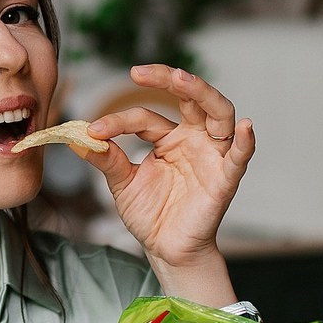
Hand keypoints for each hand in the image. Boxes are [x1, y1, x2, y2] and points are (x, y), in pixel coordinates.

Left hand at [74, 65, 253, 302]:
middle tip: (139, 72)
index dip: (118, 121)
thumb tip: (76, 137)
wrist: (165, 250)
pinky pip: (240, 158)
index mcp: (169, 137)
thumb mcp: (123, 183)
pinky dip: (245, 142)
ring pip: (219, 113)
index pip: (145, 117)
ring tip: (182, 79)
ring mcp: (212, 156)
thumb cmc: (150, 214)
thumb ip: (106, 159)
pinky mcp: (225, 179)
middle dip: (168, 79)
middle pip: (190, 98)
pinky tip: (246, 127)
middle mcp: (193, 139)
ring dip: (202, 93)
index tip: (92, 130)